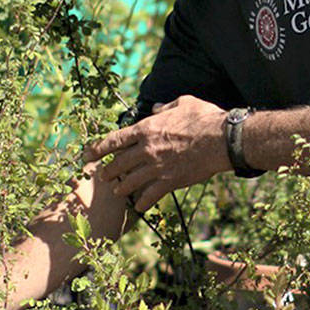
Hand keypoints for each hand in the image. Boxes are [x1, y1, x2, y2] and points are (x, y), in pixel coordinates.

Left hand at [84, 95, 228, 211]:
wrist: (221, 140)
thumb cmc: (205, 118)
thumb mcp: (183, 102)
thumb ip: (165, 107)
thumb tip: (156, 108)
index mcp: (147, 129)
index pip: (115, 140)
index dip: (98, 148)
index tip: (88, 154)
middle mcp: (147, 149)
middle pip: (119, 163)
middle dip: (108, 171)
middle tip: (103, 176)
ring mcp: (157, 167)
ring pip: (131, 181)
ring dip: (122, 188)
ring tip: (117, 192)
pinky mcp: (170, 182)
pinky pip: (150, 195)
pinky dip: (143, 202)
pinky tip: (139, 207)